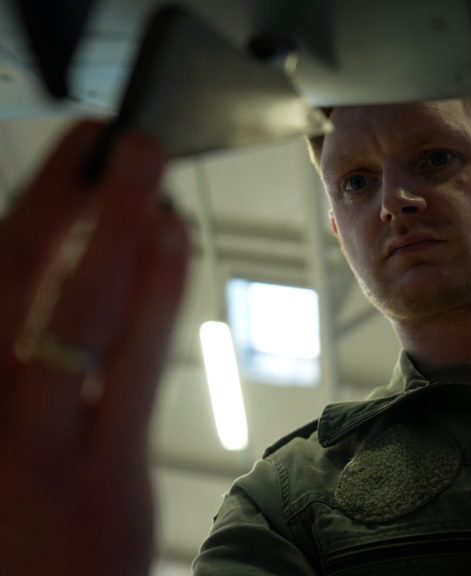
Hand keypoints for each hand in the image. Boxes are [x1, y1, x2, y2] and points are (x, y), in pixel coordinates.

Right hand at [0, 121, 187, 574]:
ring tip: (146, 167)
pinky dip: (153, 294)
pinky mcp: (104, 479)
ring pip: (76, 310)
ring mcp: (35, 447)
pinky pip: (131, 368)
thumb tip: (45, 281)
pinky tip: (169, 242)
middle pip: (14, 275)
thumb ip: (12, 360)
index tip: (67, 163)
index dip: (31, 213)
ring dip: (116, 226)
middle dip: (63, 196)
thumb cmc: (10, 521)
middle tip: (108, 133)